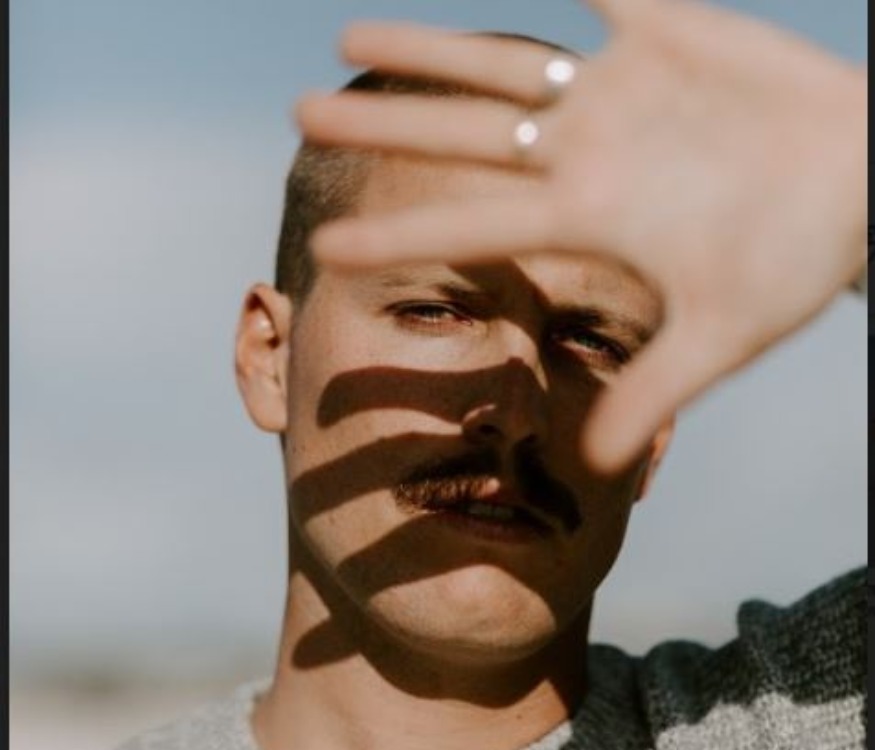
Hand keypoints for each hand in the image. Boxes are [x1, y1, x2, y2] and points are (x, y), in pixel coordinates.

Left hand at [295, 0, 866, 471]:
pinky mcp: (664, 33)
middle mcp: (585, 154)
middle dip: (383, 125)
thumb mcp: (725, 332)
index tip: (323, 249)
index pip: (469, 227)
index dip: (397, 239)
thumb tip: (593, 467)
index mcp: (588, 217)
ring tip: (344, 37)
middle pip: (459, 138)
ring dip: (426, 49)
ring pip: (499, 65)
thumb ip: (654, 390)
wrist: (860, 183)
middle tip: (297, 118)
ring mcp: (615, 94)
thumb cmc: (799, 258)